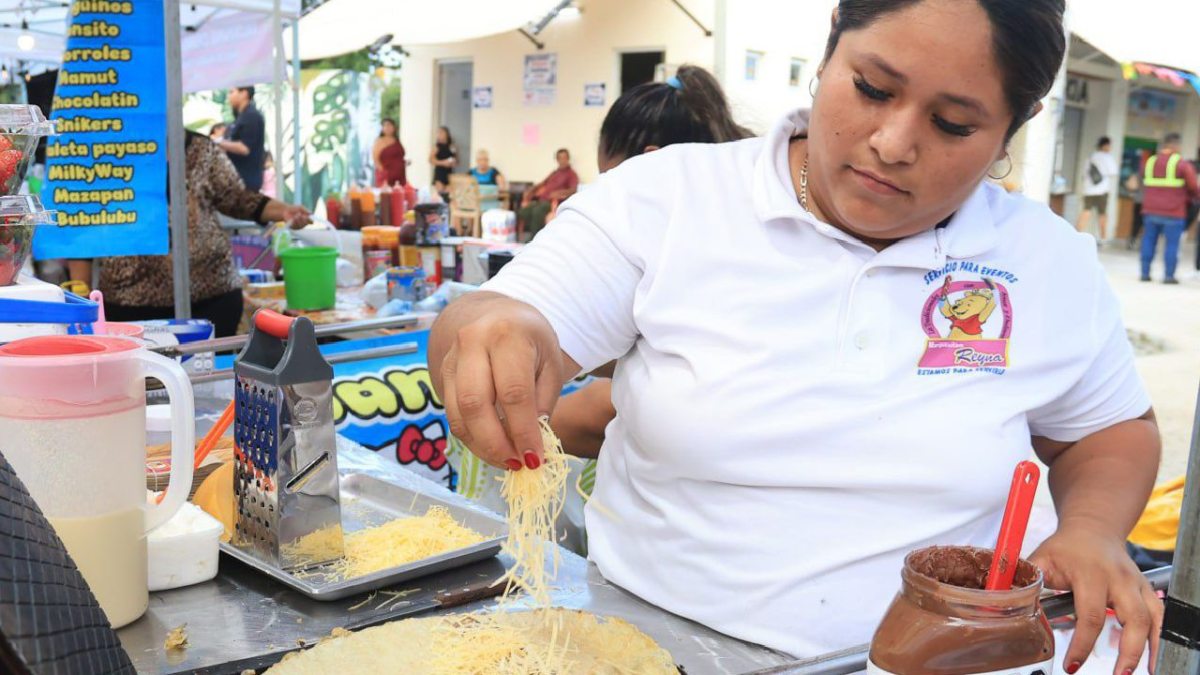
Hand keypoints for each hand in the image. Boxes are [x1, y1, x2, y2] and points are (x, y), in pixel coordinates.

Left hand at [282, 204, 311, 228]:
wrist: (285, 211)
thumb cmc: (294, 209)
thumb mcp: (300, 208)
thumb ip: (306, 210)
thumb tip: (311, 213)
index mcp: (307, 219)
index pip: (311, 222)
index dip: (310, 220)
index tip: (307, 217)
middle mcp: (303, 224)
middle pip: (306, 223)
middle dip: (303, 219)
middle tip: (299, 214)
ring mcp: (299, 226)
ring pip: (301, 225)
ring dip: (299, 220)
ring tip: (296, 215)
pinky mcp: (294, 228)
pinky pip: (296, 227)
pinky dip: (295, 222)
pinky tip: (293, 219)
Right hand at [439, 296, 564, 469]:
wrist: (496, 314)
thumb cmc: (530, 341)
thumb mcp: (550, 364)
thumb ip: (541, 403)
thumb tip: (531, 446)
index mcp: (507, 335)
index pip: (513, 392)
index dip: (523, 431)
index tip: (535, 459)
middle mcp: (472, 342)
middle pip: (476, 403)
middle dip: (496, 443)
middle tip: (517, 465)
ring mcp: (452, 358)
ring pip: (459, 413)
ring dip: (482, 445)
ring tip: (506, 461)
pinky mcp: (441, 373)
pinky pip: (452, 414)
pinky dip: (471, 437)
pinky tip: (490, 447)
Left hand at [1030, 525, 1161, 674]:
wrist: (1093, 528)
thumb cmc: (1065, 546)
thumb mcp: (1041, 558)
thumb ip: (1024, 579)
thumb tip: (999, 597)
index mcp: (1091, 573)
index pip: (1090, 615)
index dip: (1082, 643)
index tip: (1071, 665)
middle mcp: (1119, 579)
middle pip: (1132, 618)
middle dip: (1127, 651)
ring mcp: (1137, 584)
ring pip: (1151, 619)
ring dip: (1147, 648)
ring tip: (1132, 672)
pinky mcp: (1147, 590)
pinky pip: (1161, 616)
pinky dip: (1160, 638)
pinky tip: (1154, 659)